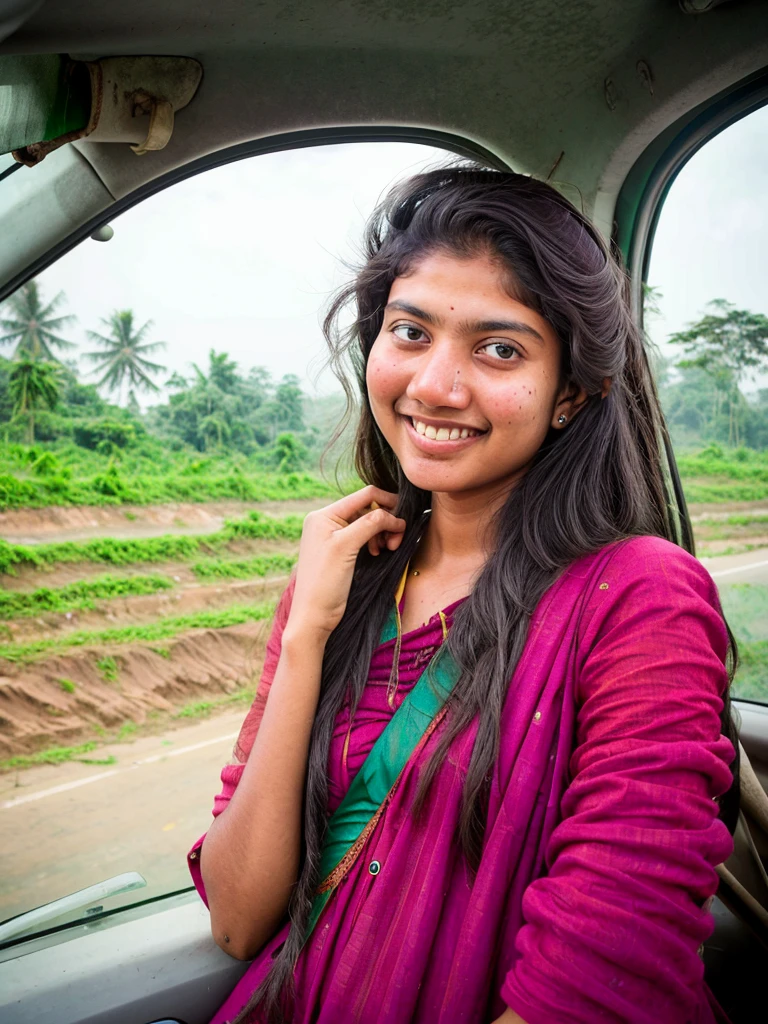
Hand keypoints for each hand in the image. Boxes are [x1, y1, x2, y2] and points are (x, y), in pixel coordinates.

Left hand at [287, 485, 405, 638]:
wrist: (314, 617)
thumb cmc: (324, 583)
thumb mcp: (346, 546)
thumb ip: (369, 523)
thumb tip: (393, 514)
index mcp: (324, 515)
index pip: (364, 495)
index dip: (388, 502)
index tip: (404, 519)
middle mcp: (327, 522)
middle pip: (368, 509)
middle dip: (386, 522)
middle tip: (396, 541)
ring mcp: (334, 537)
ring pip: (368, 523)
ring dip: (383, 532)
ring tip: (389, 548)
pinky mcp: (341, 551)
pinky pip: (364, 537)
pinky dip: (376, 542)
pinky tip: (379, 553)